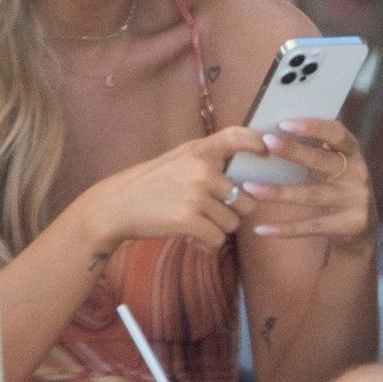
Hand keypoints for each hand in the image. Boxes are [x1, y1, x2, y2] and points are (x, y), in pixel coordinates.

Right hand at [79, 125, 268, 256]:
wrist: (117, 206)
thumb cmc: (150, 185)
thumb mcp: (177, 160)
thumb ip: (207, 161)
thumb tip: (243, 174)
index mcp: (198, 151)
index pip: (236, 137)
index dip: (257, 143)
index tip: (266, 153)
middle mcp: (201, 170)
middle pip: (244, 199)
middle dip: (232, 213)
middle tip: (210, 214)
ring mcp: (196, 195)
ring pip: (232, 223)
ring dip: (218, 230)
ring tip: (196, 225)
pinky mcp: (189, 220)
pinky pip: (217, 240)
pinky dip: (207, 244)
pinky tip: (192, 238)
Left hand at [235, 116, 377, 254]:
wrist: (364, 226)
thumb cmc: (338, 185)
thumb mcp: (337, 163)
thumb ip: (317, 147)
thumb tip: (278, 127)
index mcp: (353, 152)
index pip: (336, 133)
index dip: (313, 127)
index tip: (284, 123)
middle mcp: (358, 174)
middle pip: (322, 161)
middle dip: (294, 151)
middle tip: (266, 142)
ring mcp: (356, 200)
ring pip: (311, 195)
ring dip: (278, 192)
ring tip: (250, 187)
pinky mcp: (349, 225)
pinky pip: (311, 227)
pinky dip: (285, 229)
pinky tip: (261, 229)